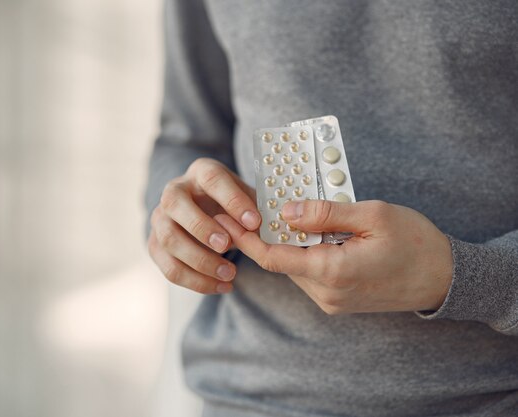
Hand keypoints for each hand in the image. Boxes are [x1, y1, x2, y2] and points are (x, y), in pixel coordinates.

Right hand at [148, 158, 260, 293]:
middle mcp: (174, 190)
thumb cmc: (235, 206)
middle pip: (176, 204)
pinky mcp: (155, 245)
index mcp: (201, 171)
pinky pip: (170, 267)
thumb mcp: (248, 200)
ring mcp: (160, 218)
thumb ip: (255, 212)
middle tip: (227, 246)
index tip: (254, 222)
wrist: (210, 215)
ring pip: (169, 239)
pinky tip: (222, 286)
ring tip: (231, 274)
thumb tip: (260, 229)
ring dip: (200, 260)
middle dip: (202, 227)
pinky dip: (197, 282)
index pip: (211, 178)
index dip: (232, 200)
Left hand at [214, 199, 452, 313]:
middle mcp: (326, 293)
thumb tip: (286, 211)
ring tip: (289, 211)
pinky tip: (311, 231)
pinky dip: (304, 252)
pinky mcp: (338, 300)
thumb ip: (325, 213)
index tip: (225, 218)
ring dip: (288, 241)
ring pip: (294, 267)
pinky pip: (310, 274)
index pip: (272, 256)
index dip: (245, 237)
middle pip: (281, 260)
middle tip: (257, 203)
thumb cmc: (416, 243)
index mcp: (332, 272)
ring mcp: (332, 301)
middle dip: (266, 232)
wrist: (446, 279)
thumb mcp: (372, 215)